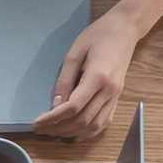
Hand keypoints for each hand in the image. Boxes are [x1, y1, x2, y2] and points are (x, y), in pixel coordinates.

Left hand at [33, 0, 162, 140]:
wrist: (125, 29)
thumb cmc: (98, 35)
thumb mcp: (74, 53)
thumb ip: (64, 80)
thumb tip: (56, 104)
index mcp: (98, 77)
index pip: (73, 106)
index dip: (53, 118)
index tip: (37, 123)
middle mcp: (110, 90)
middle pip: (83, 119)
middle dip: (59, 128)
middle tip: (40, 129)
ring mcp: (116, 95)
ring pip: (94, 125)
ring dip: (72, 132)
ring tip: (53, 131)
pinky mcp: (118, 97)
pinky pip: (105, 121)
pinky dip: (89, 131)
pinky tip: (74, 134)